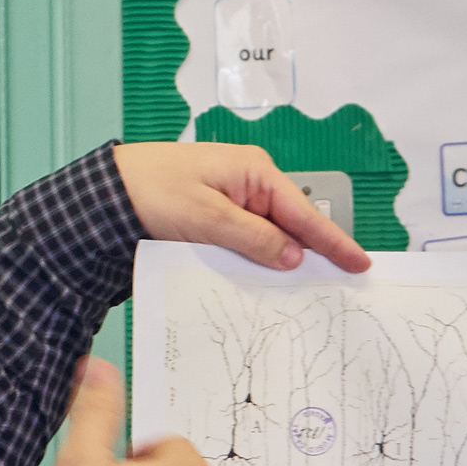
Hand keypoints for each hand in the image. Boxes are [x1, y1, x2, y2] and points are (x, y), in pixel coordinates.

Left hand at [112, 141, 369, 273]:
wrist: (106, 192)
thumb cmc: (152, 190)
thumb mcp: (206, 216)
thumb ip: (252, 236)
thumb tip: (293, 257)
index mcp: (254, 172)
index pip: (304, 212)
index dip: (333, 241)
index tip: (360, 263)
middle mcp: (249, 185)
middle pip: (291, 226)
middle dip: (311, 255)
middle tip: (338, 287)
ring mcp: (232, 202)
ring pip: (269, 238)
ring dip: (279, 262)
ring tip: (305, 293)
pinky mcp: (216, 219)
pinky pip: (246, 242)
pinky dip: (255, 260)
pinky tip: (262, 282)